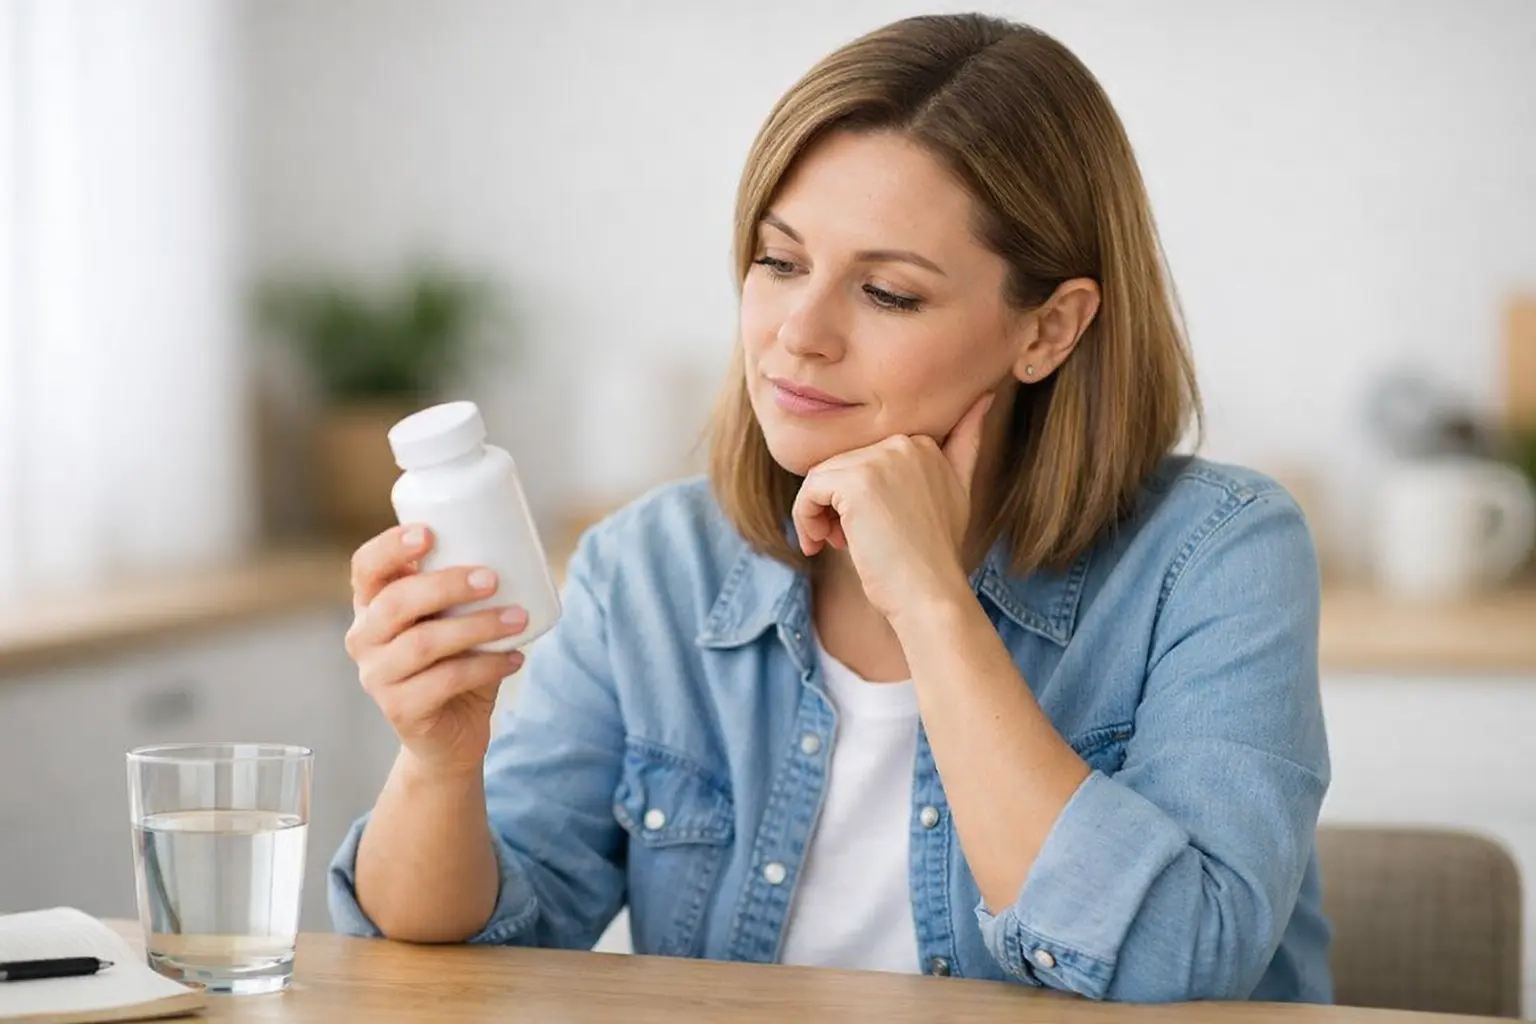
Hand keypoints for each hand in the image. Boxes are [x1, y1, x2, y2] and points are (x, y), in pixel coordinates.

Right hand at [345, 525, 529, 777]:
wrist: (450, 737)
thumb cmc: (456, 663)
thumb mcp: (455, 621)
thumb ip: (467, 591)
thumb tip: (518, 550)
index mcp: (373, 605)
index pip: (366, 567)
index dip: (390, 547)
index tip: (428, 532)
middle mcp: (364, 638)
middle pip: (396, 602)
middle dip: (447, 585)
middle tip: (492, 578)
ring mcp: (377, 677)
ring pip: (423, 643)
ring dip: (477, 627)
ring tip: (519, 619)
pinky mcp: (399, 710)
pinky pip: (445, 681)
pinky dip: (486, 667)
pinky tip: (515, 659)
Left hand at [792, 392, 992, 621]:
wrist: (931, 595)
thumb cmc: (936, 554)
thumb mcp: (958, 492)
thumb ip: (966, 443)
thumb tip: (986, 393)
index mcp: (924, 442)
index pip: (863, 459)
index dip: (858, 496)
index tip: (867, 529)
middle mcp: (904, 443)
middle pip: (840, 466)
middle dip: (835, 504)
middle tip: (846, 541)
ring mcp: (881, 460)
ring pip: (821, 476)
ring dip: (817, 513)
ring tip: (834, 543)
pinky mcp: (857, 482)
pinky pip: (809, 489)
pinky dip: (805, 519)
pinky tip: (819, 545)